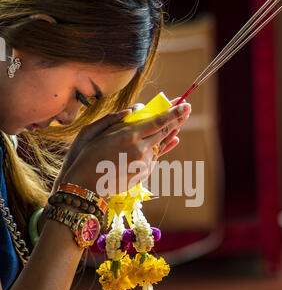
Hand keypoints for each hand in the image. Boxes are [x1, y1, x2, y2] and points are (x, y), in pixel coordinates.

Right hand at [62, 101, 190, 196]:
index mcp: (130, 136)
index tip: (184, 104)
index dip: (173, 112)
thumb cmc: (88, 156)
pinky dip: (162, 147)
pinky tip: (170, 140)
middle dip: (177, 120)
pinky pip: (154, 157)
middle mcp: (140, 150)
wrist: (86, 185)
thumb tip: (135, 110)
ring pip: (161, 145)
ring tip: (180, 123)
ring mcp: (143, 163)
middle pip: (164, 132)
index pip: (158, 121)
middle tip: (187, 109)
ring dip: (171, 133)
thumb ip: (118, 119)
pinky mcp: (143, 174)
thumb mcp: (99, 132)